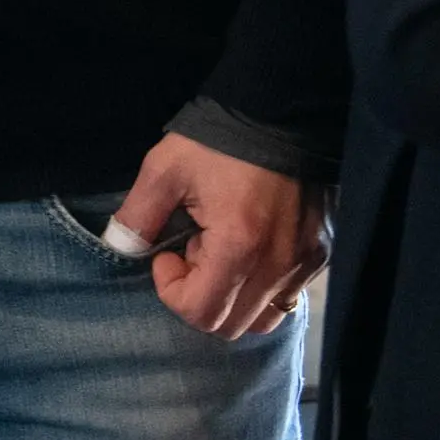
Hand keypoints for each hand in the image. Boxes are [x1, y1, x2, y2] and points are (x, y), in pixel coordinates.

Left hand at [108, 132, 326, 339]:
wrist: (281, 113)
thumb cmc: (218, 141)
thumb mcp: (165, 169)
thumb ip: (138, 215)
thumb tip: (120, 247)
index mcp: (239, 246)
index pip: (201, 313)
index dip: (171, 291)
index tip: (166, 254)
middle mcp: (278, 266)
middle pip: (229, 326)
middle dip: (199, 296)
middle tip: (191, 251)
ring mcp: (304, 265)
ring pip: (261, 320)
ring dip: (230, 299)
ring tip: (219, 252)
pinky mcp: (319, 257)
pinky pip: (285, 299)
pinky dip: (258, 291)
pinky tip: (246, 251)